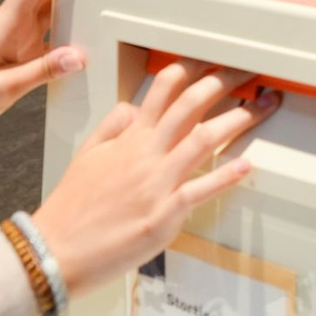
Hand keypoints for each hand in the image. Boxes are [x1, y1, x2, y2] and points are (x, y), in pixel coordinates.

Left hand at [0, 0, 118, 148]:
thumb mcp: (2, 89)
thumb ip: (42, 71)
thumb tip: (78, 56)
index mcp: (5, 22)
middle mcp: (11, 23)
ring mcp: (13, 36)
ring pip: (50, 9)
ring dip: (76, 2)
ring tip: (103, 2)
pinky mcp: (15, 51)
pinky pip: (46, 33)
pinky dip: (67, 30)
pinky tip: (81, 40)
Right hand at [32, 60, 279, 299]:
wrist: (54, 251)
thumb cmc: (71, 208)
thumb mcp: (87, 155)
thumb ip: (113, 126)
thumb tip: (133, 107)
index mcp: (130, 139)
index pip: (162, 92)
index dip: (189, 73)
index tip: (212, 64)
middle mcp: (146, 154)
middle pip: (190, 106)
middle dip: (223, 85)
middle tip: (247, 74)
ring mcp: (156, 183)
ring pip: (203, 140)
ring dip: (237, 120)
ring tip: (261, 107)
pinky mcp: (163, 214)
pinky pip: (200, 189)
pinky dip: (226, 176)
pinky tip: (246, 165)